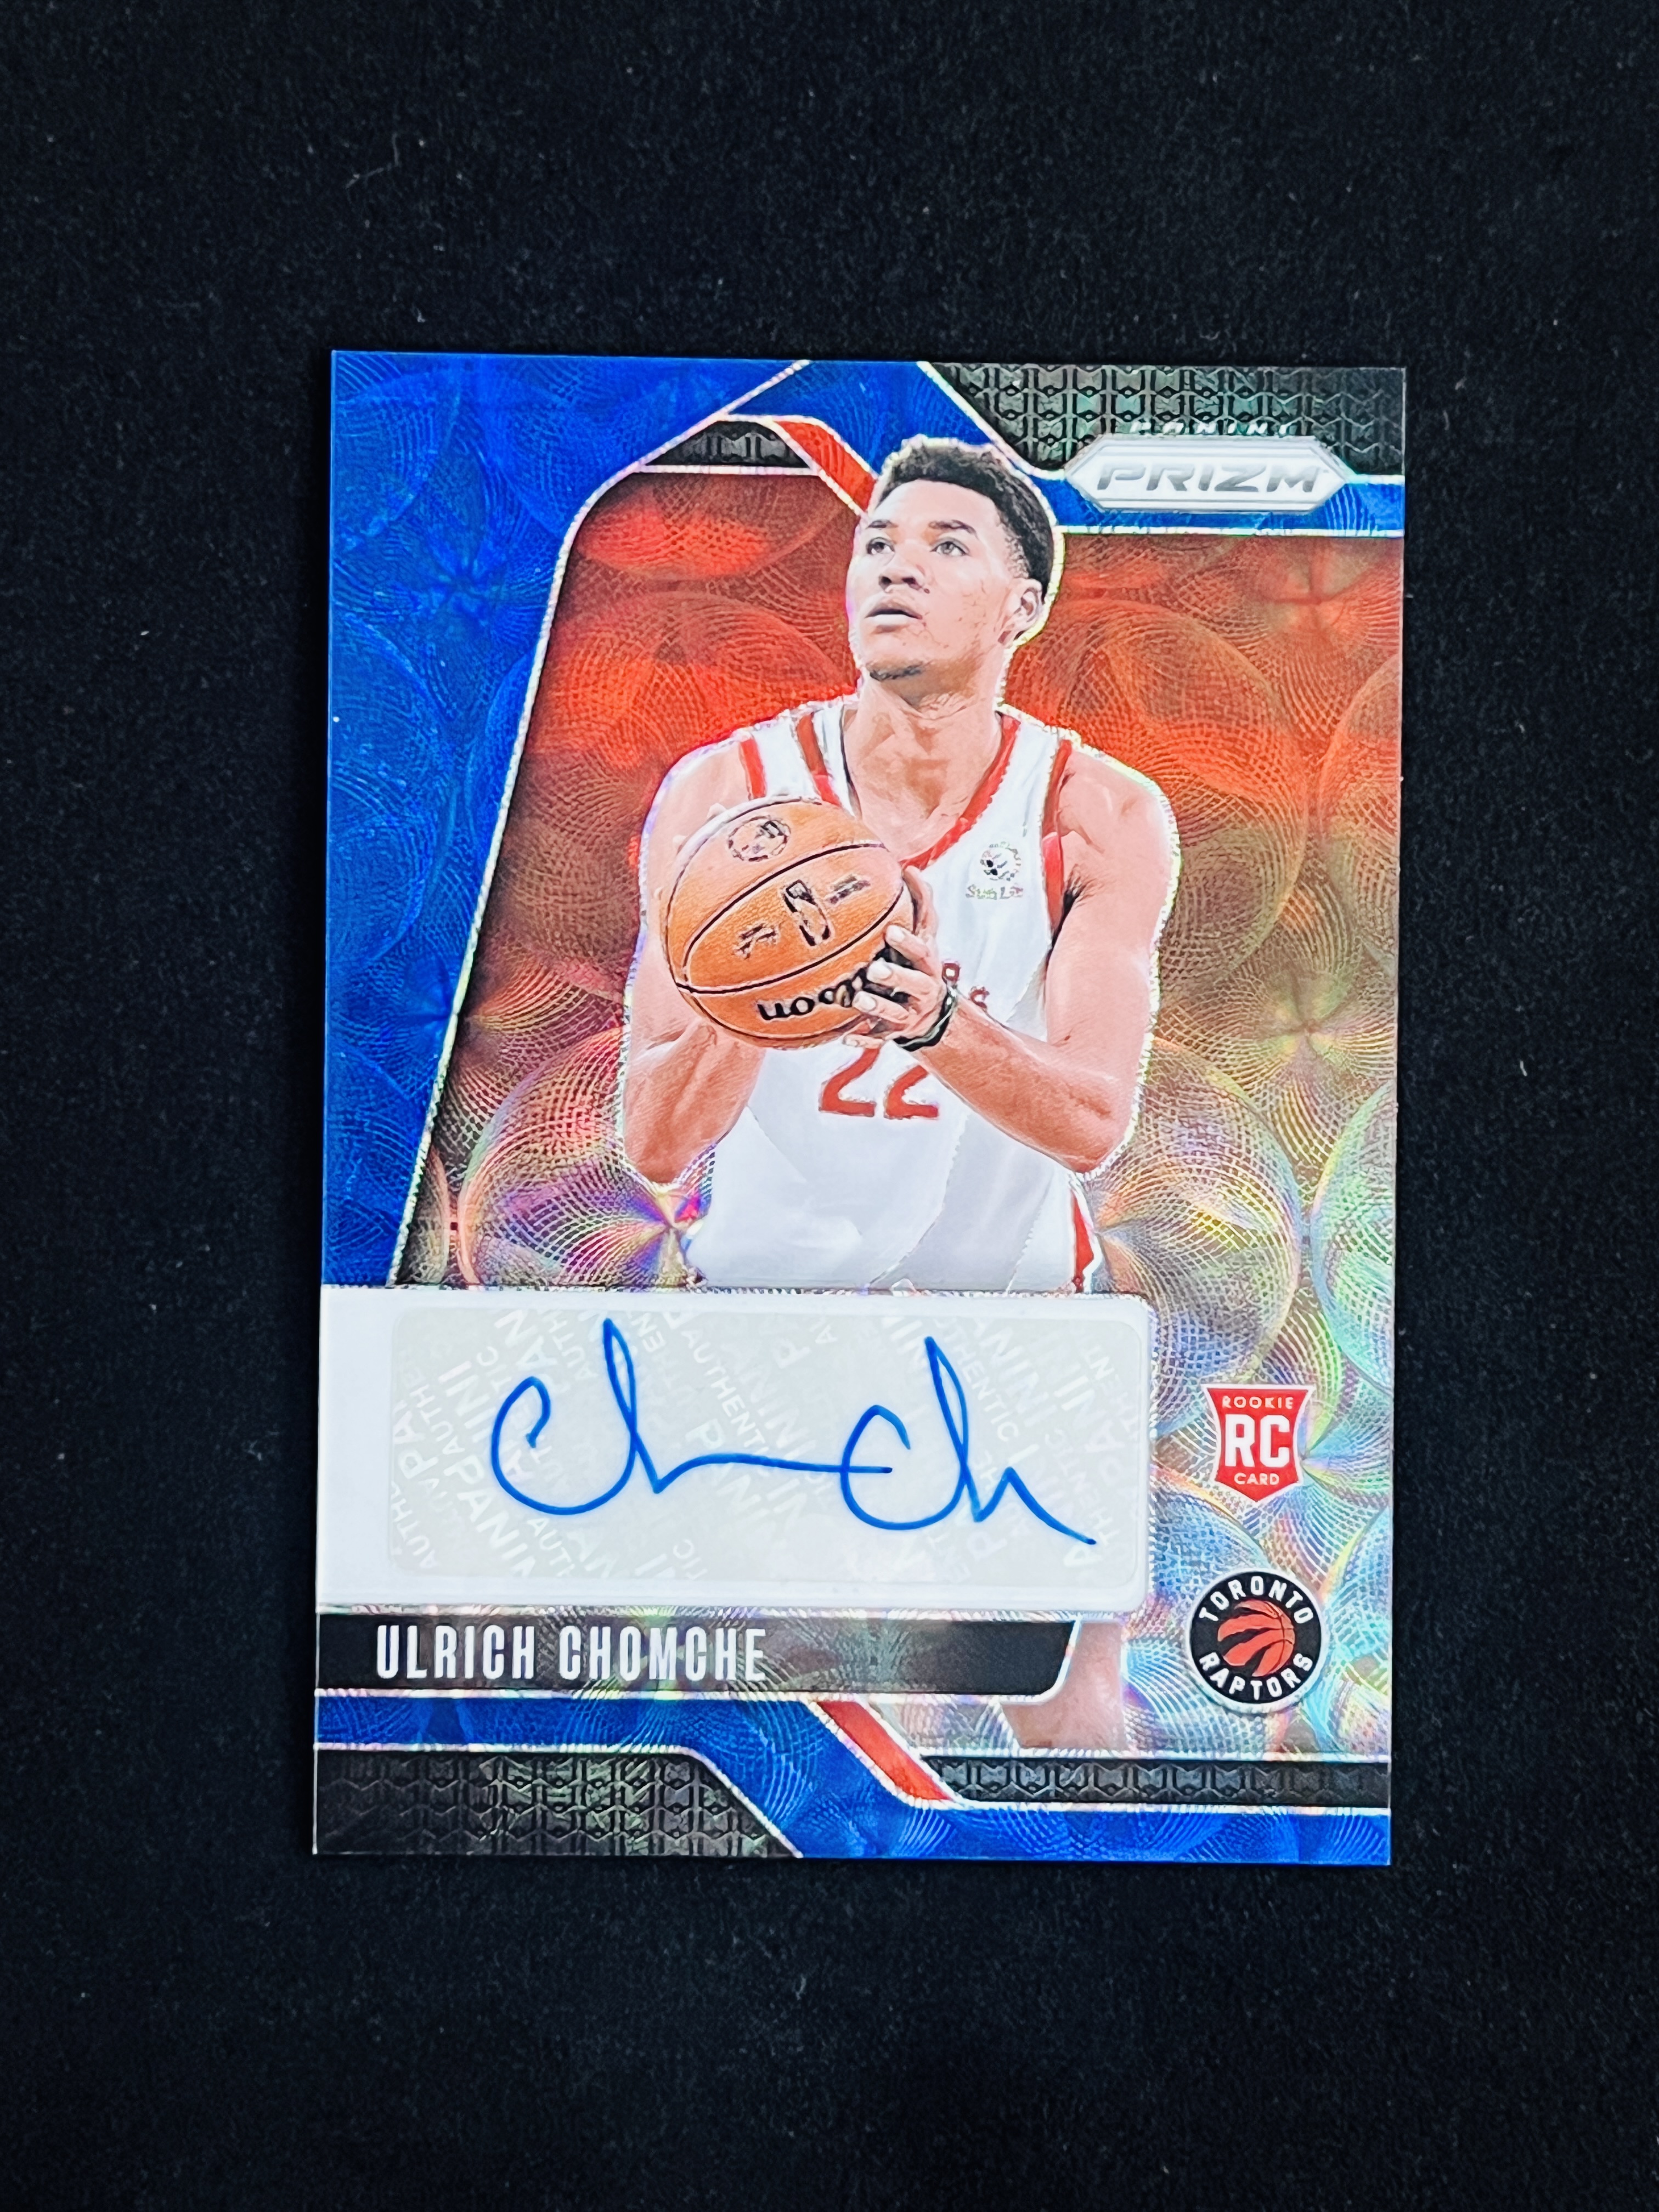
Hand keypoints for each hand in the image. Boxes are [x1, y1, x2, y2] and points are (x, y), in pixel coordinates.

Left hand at [852, 868, 948, 1041]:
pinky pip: (878, 1040)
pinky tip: (845, 1037)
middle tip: (874, 969)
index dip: (908, 942)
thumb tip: (911, 868)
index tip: (890, 931)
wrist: (930, 1011)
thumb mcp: (925, 937)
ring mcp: (908, 1014)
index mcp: (927, 964)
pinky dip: (864, 1039)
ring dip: (878, 1007)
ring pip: (895, 1013)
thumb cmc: (919, 964)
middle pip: (914, 983)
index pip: (922, 950)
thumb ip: (920, 906)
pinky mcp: (894, 1033)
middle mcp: (922, 989)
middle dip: (896, 977)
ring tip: (859, 1000)